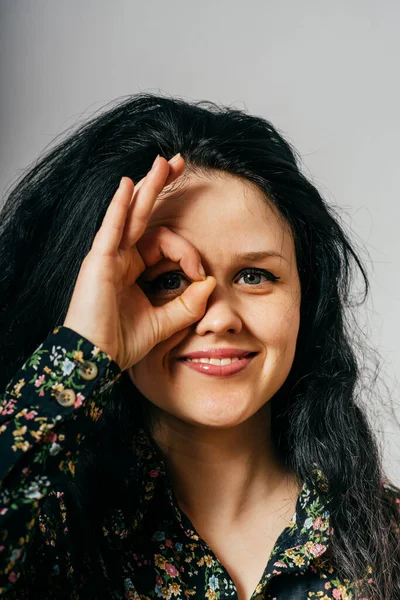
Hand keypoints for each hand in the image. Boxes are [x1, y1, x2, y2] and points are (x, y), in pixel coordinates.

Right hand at [63, 154, 215, 370]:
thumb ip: (189, 305)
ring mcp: (108, 257)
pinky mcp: (98, 261)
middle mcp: (120, 258)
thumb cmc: (122, 342)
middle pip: (144, 215)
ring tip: (163, 163)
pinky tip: (129, 185)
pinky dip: (119, 207)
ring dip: (147, 187)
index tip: (201, 274)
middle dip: (161, 188)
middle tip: (178, 163)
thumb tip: (211, 283)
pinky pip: (111, 228)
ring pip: (130, 214)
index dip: (187, 253)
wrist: (95, 360)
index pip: (164, 244)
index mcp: (134, 269)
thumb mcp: (166, 322)